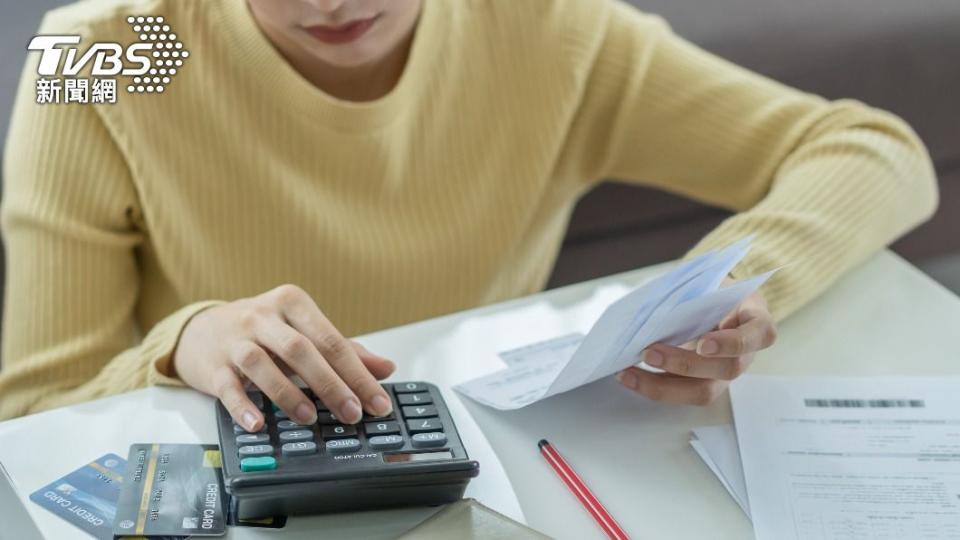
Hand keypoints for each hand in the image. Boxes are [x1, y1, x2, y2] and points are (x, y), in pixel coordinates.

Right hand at [172, 284, 395, 431]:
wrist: (200, 330)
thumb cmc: (262, 332)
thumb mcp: (303, 331)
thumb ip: (344, 350)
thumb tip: (386, 368)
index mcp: (293, 303)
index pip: (331, 339)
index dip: (358, 372)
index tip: (377, 402)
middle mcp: (263, 316)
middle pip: (301, 350)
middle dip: (331, 384)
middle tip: (352, 413)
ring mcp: (235, 339)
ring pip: (262, 364)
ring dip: (288, 393)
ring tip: (310, 417)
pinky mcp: (213, 365)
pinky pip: (228, 386)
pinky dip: (243, 405)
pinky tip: (258, 423)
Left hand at [616, 278, 776, 404]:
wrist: (718, 303)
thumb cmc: (716, 291)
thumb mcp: (713, 284)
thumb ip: (695, 294)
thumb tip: (652, 306)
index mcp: (757, 323)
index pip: (756, 337)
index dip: (730, 344)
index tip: (703, 344)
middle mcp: (746, 355)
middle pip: (726, 369)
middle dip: (684, 364)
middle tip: (648, 353)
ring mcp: (726, 374)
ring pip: (703, 392)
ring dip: (662, 385)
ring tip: (628, 373)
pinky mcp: (705, 384)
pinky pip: (683, 393)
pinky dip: (653, 387)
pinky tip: (629, 377)